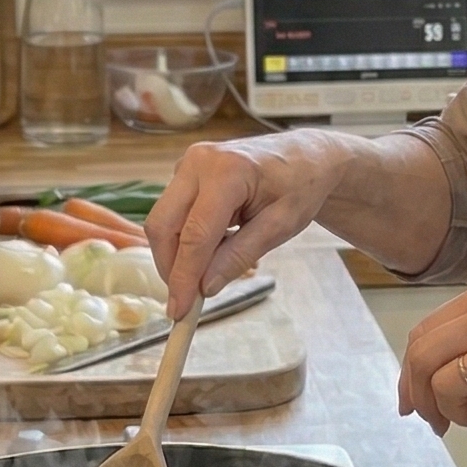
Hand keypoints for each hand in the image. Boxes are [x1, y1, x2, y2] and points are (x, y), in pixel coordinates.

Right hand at [146, 131, 351, 316]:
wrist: (304, 156)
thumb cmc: (300, 186)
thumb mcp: (280, 227)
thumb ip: (239, 256)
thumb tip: (204, 287)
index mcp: (227, 171)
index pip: (195, 234)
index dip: (184, 276)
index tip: (179, 310)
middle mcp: (198, 162)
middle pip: (163, 225)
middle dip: (170, 267)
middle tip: (186, 300)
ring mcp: (187, 164)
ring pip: (162, 221)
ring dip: (176, 254)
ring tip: (207, 271)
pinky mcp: (184, 174)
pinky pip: (172, 214)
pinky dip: (183, 240)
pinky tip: (210, 249)